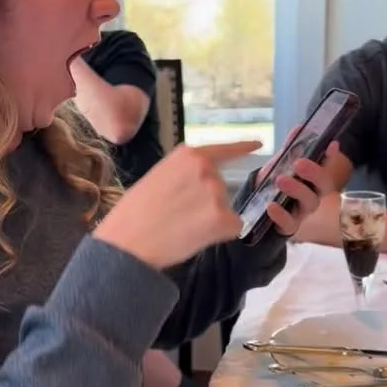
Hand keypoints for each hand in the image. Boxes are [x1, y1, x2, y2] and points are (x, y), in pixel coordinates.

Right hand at [93, 140, 261, 269]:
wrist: (128, 243)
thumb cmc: (133, 215)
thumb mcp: (156, 178)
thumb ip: (182, 175)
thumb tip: (197, 186)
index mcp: (187, 155)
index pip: (222, 150)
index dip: (241, 148)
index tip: (259, 144)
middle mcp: (206, 168)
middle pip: (220, 186)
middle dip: (207, 203)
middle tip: (177, 216)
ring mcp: (216, 192)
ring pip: (225, 209)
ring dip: (211, 220)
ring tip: (181, 227)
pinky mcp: (223, 217)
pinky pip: (231, 228)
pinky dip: (218, 236)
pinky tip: (194, 238)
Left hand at [256, 130, 339, 237]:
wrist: (259, 208)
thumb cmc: (277, 183)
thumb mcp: (281, 164)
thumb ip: (291, 149)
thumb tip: (299, 128)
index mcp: (314, 179)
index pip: (327, 165)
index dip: (331, 156)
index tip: (332, 144)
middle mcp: (313, 194)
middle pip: (324, 186)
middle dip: (315, 173)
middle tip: (300, 163)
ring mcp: (303, 211)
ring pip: (310, 203)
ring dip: (297, 190)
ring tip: (281, 179)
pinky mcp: (289, 226)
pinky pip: (289, 224)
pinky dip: (280, 215)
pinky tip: (271, 206)